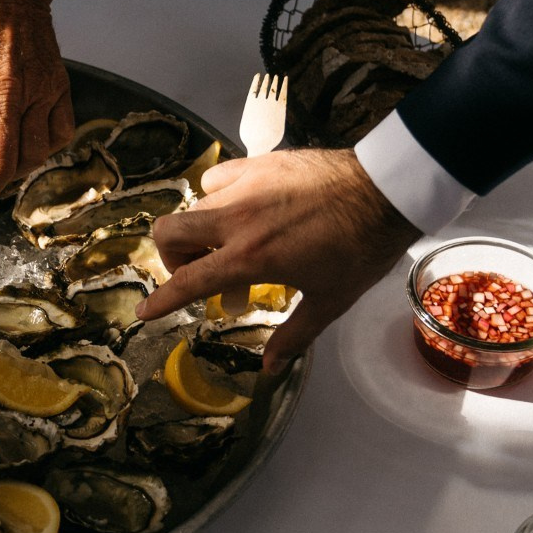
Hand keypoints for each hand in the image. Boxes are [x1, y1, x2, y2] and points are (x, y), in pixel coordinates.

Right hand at [140, 149, 419, 370]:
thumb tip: (269, 369)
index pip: (189, 282)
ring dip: (201, 231)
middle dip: (173, 258)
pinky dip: (220, 196)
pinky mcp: (260, 162)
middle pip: (169, 232)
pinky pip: (219, 178)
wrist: (387, 191)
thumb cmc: (361, 250)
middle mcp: (238, 219)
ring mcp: (246, 185)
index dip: (161, 301)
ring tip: (231, 243)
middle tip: (200, 272)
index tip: (144, 312)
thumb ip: (294, 335)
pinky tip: (245, 207)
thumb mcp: (329, 301)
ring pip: (196, 206)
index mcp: (251, 257)